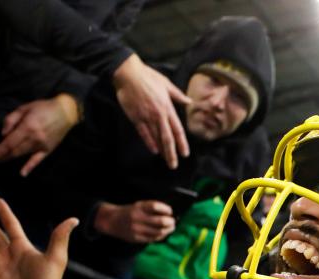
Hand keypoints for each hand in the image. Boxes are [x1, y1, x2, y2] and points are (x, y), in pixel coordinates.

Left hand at [0, 94, 80, 175]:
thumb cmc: (43, 108)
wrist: (65, 112)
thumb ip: (12, 119)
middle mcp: (34, 138)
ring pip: (22, 154)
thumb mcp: (24, 108)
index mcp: (27, 126)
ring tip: (0, 162)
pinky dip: (30, 167)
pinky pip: (38, 160)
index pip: (9, 143)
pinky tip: (23, 173)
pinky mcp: (48, 149)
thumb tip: (3, 134)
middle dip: (1, 157)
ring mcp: (41, 145)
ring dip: (10, 159)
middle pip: (14, 151)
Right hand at [93, 200, 174, 242]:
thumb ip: (152, 208)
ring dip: (168, 230)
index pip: (156, 206)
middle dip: (170, 222)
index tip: (170, 211)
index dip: (166, 209)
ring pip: (158, 232)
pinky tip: (164, 233)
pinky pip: (153, 238)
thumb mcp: (138, 205)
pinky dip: (161, 236)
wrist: (112, 221)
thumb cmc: (129, 212)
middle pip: (160, 221)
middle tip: (173, 221)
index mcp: (138, 207)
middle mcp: (137, 218)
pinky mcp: (137, 238)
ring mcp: (137, 229)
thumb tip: (169, 213)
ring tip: (171, 228)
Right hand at [112, 54, 190, 169]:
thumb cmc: (148, 76)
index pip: (177, 129)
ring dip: (162, 151)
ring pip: (156, 138)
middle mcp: (159, 115)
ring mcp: (146, 117)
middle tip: (174, 165)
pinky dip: (149, 142)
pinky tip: (154, 151)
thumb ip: (178, 96)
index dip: (182, 143)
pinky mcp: (135, 117)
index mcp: (168, 107)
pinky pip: (143, 133)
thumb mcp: (166, 84)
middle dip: (172, 153)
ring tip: (166, 160)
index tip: (185, 153)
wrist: (129, 74)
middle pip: (167, 138)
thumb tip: (189, 101)